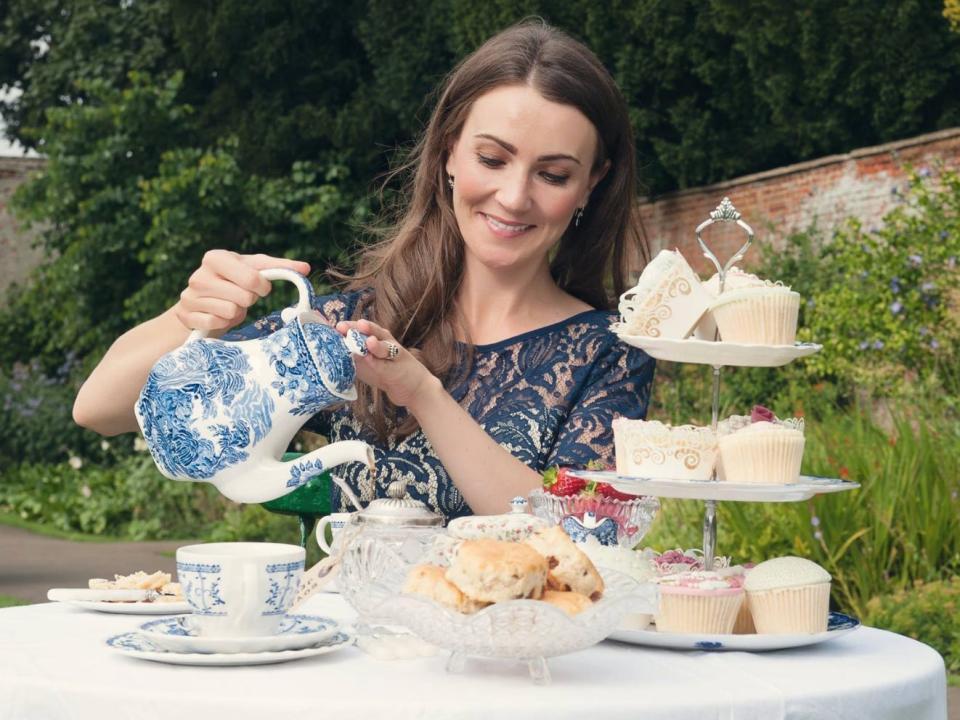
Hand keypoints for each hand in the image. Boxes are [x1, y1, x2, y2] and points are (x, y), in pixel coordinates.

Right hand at [174, 250, 310, 332]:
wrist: (199, 304)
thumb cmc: (232, 282)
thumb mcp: (252, 270)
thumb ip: (278, 268)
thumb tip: (306, 268)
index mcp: (215, 257)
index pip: (253, 278)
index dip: (262, 286)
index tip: (260, 287)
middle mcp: (199, 275)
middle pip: (245, 297)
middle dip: (249, 300)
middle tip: (241, 297)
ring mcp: (190, 296)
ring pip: (232, 311)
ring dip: (236, 312)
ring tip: (229, 305)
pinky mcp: (186, 316)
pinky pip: (217, 323)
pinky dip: (223, 323)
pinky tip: (218, 316)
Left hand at [335, 319, 440, 409]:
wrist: (411, 388)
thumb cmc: (385, 373)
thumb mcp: (366, 363)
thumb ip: (352, 355)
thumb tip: (329, 348)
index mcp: (377, 339)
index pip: (361, 329)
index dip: (348, 327)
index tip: (333, 326)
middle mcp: (387, 342)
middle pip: (373, 331)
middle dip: (358, 329)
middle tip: (343, 327)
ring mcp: (395, 355)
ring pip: (384, 346)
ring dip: (375, 344)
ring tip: (365, 341)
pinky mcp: (398, 369)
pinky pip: (387, 366)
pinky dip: (379, 363)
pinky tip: (371, 360)